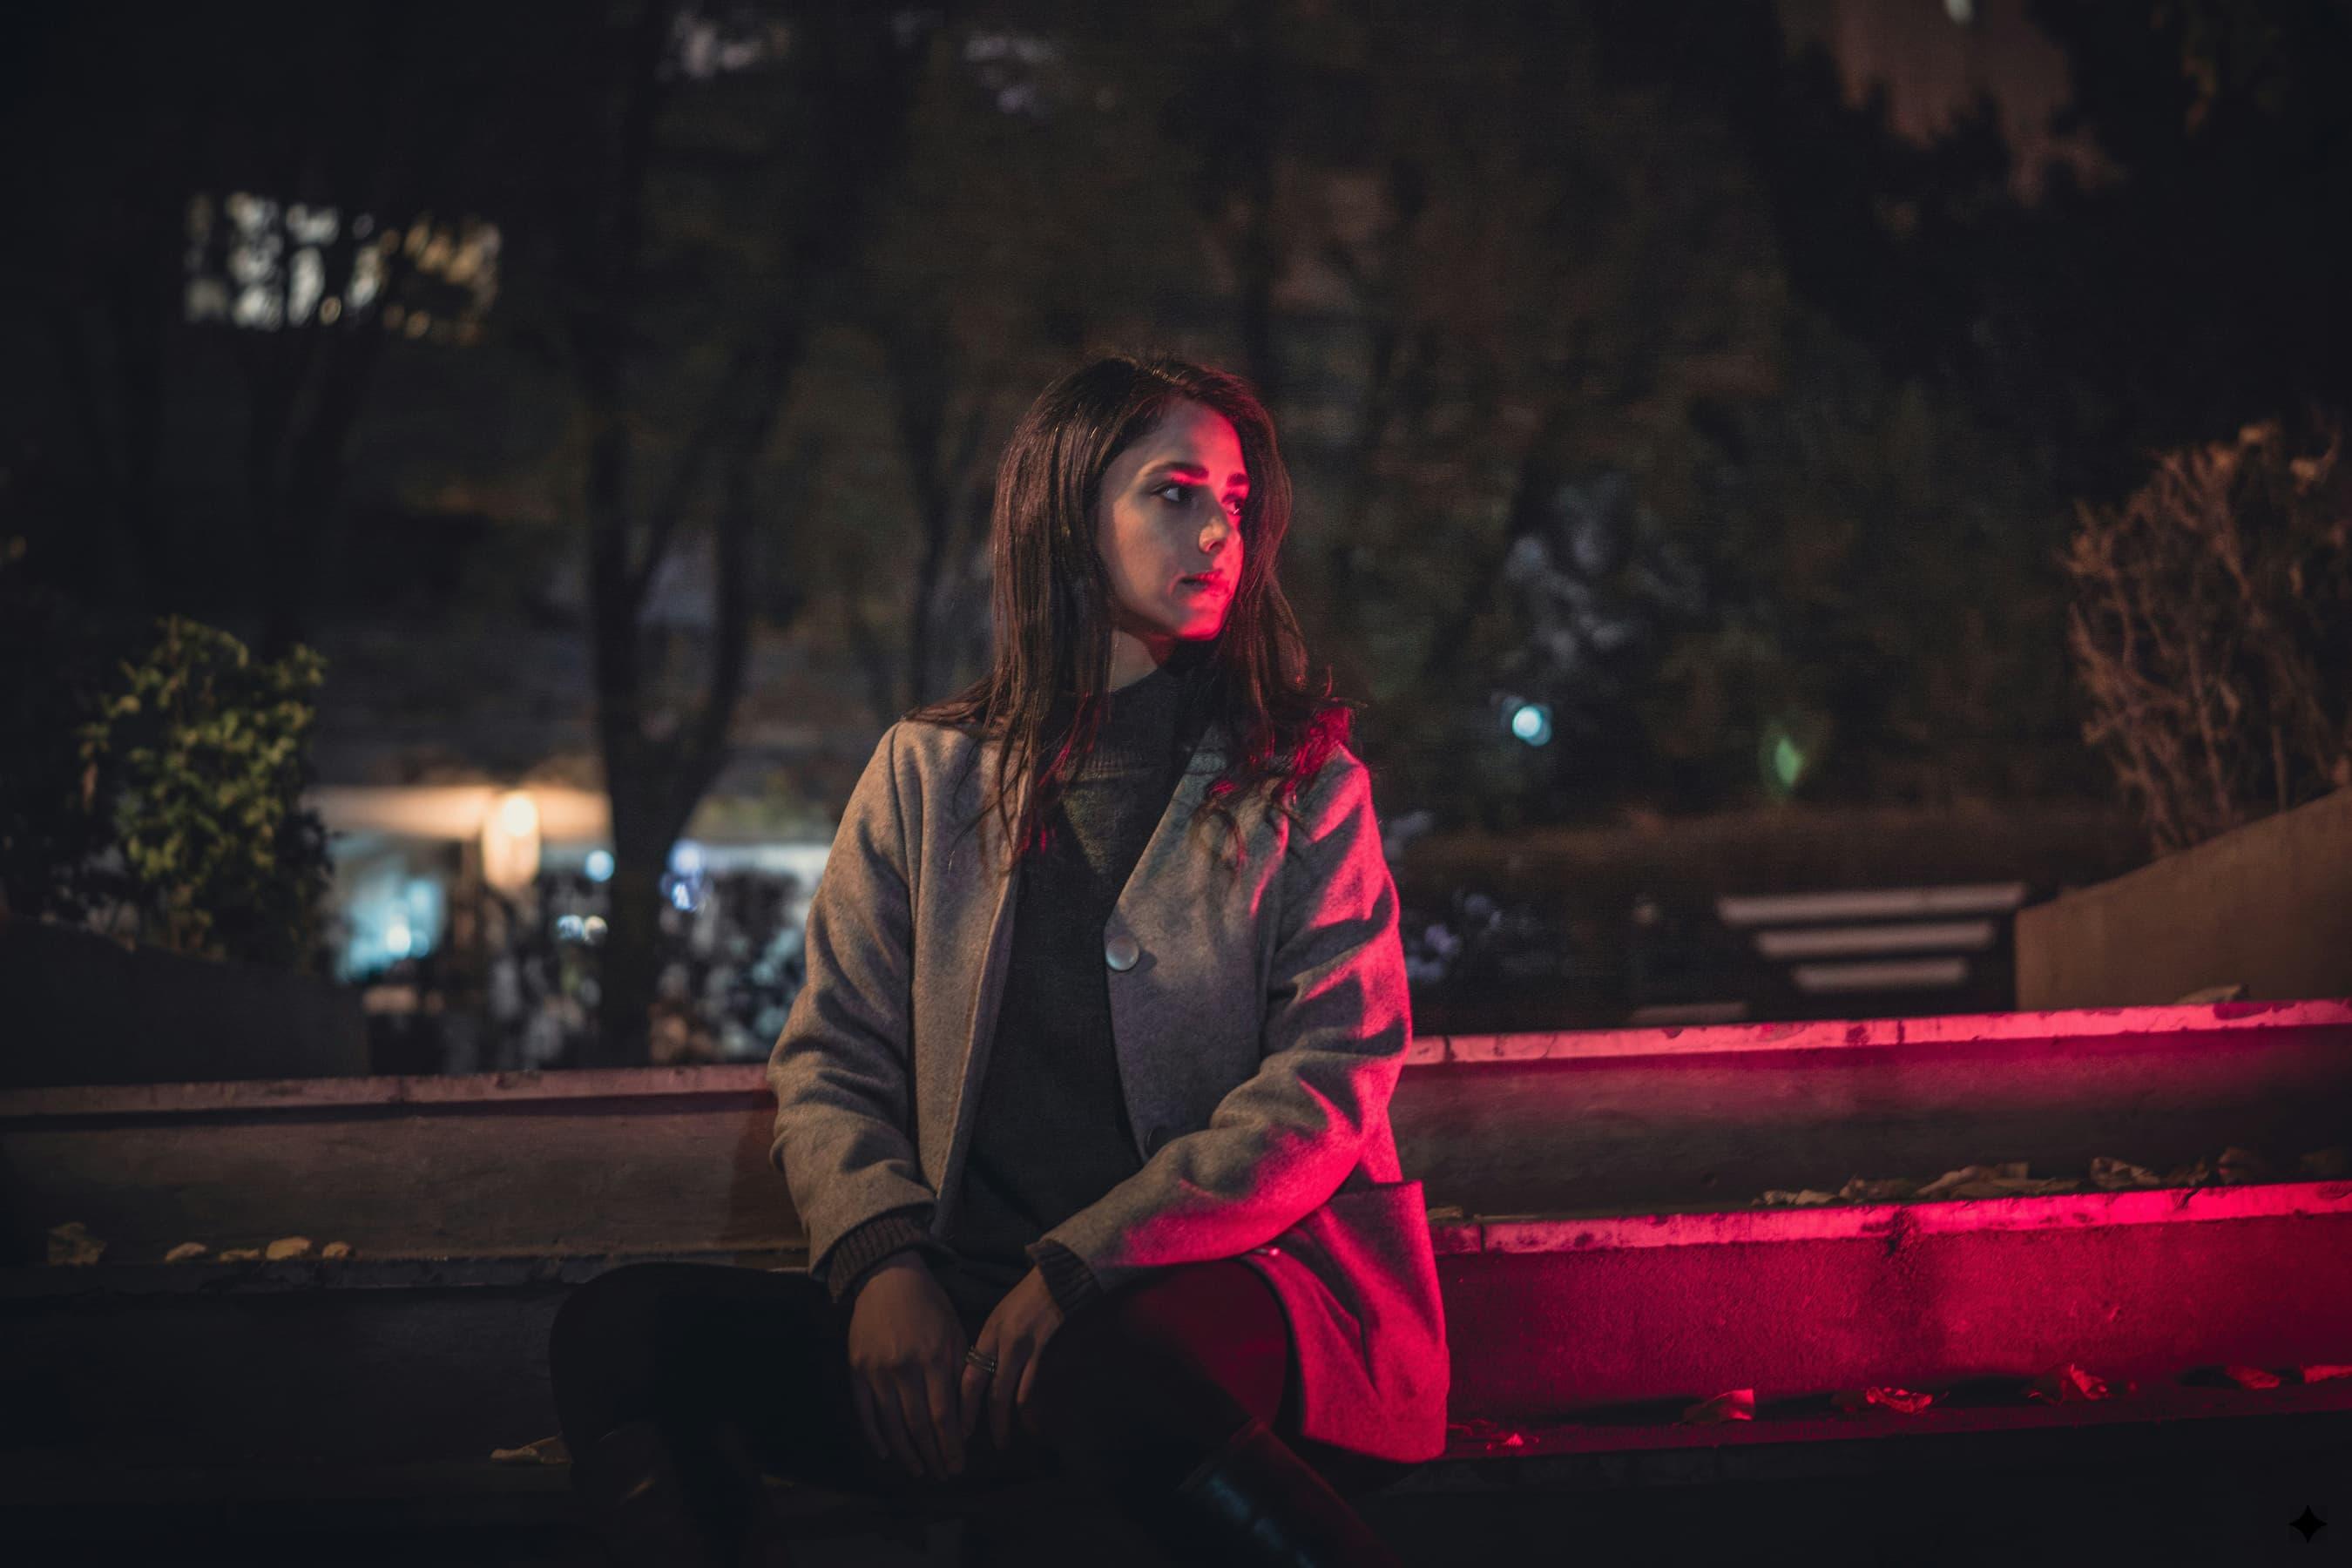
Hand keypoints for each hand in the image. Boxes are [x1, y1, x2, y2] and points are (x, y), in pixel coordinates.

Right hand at [845, 1254, 967, 1480]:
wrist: (888, 1277)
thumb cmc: (930, 1305)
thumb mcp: (954, 1333)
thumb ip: (960, 1375)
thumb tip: (964, 1420)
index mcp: (934, 1359)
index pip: (944, 1416)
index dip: (950, 1446)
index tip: (958, 1466)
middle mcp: (904, 1368)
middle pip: (918, 1425)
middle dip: (932, 1455)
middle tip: (942, 1475)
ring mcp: (877, 1370)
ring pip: (891, 1425)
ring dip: (906, 1453)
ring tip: (919, 1470)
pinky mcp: (857, 1369)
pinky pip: (864, 1411)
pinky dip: (874, 1436)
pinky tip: (886, 1453)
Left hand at [961, 1266, 1065, 1453]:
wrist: (1054, 1283)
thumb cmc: (1023, 1301)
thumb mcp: (997, 1321)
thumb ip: (986, 1348)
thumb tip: (975, 1381)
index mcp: (986, 1335)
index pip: (968, 1376)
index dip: (961, 1405)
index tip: (957, 1427)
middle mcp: (1000, 1343)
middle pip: (985, 1389)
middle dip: (978, 1419)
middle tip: (972, 1443)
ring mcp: (1022, 1347)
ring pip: (1007, 1393)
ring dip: (1002, 1421)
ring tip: (1001, 1441)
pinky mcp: (1042, 1349)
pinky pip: (1030, 1384)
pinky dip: (1024, 1405)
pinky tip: (1025, 1421)